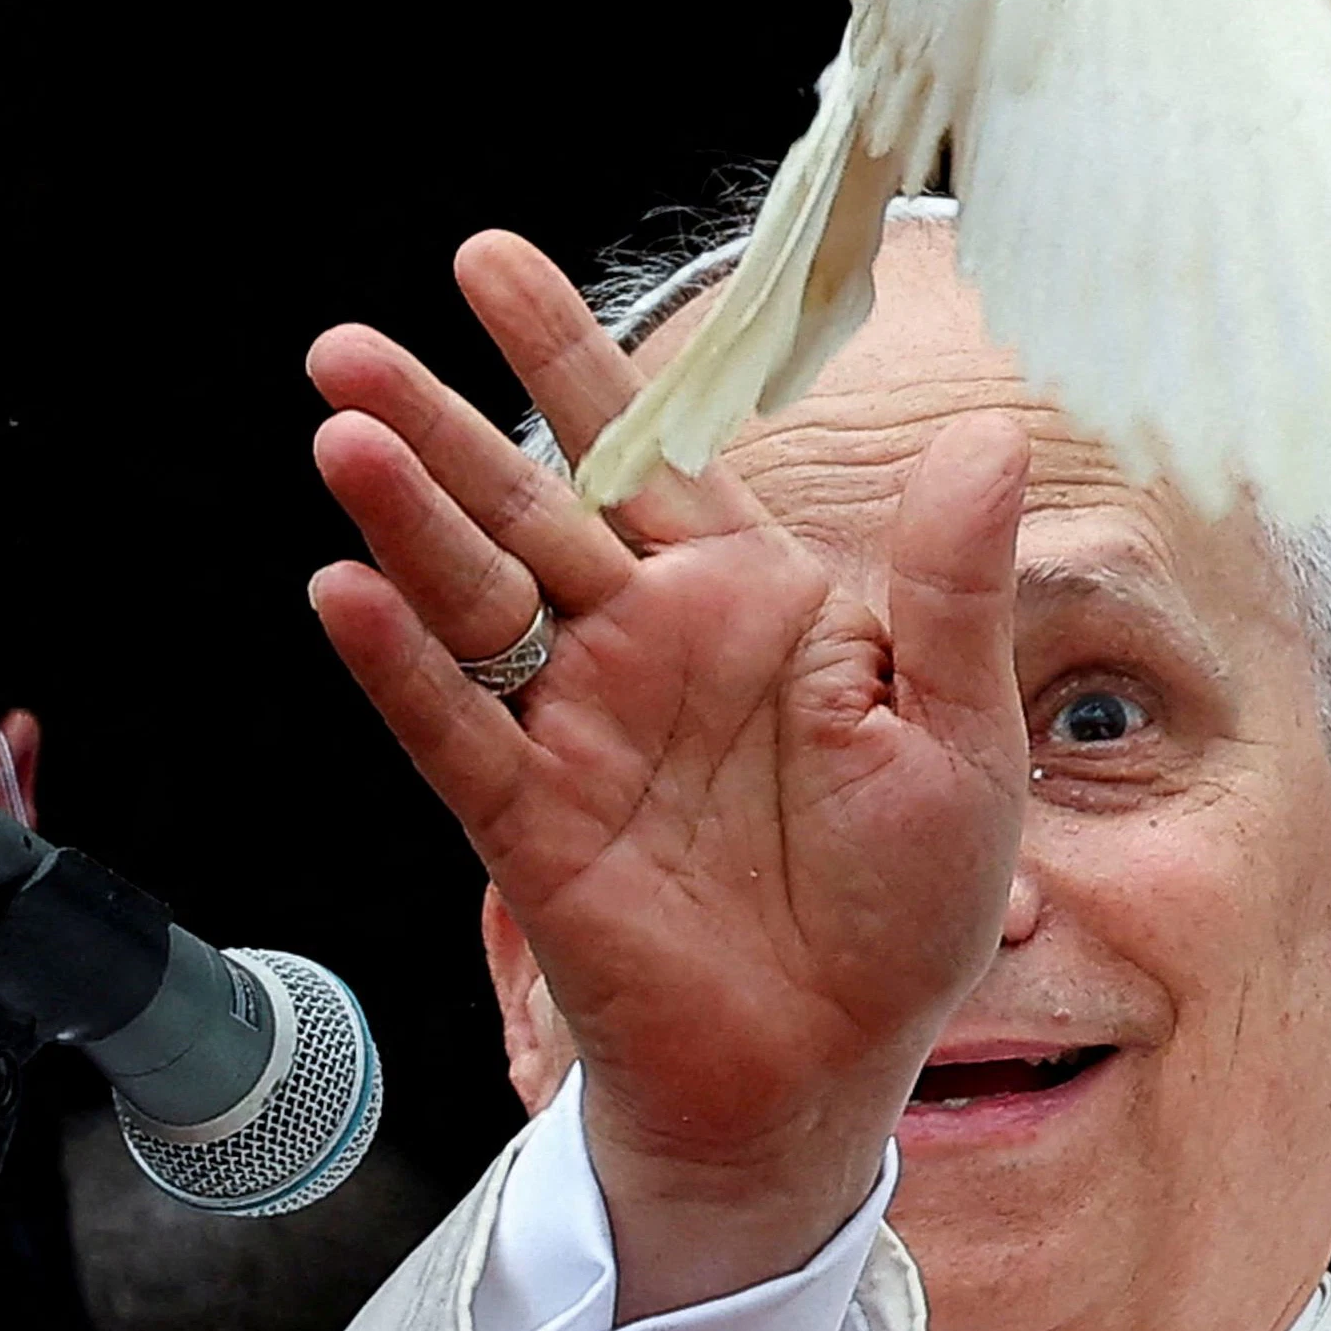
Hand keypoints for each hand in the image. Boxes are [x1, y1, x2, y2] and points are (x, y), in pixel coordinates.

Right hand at [303, 234, 1029, 1316]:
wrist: (837, 1070)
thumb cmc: (906, 903)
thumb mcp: (963, 733)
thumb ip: (953, 587)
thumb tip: (986, 435)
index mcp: (751, 599)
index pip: (650, 450)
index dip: (568, 358)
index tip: (484, 261)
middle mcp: (648, 645)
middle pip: (528, 506)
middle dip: (439, 423)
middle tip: (349, 347)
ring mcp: (581, 730)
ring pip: (476, 600)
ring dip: (406, 521)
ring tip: (345, 437)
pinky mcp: (536, 826)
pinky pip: (456, 734)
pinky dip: (401, 669)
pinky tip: (344, 594)